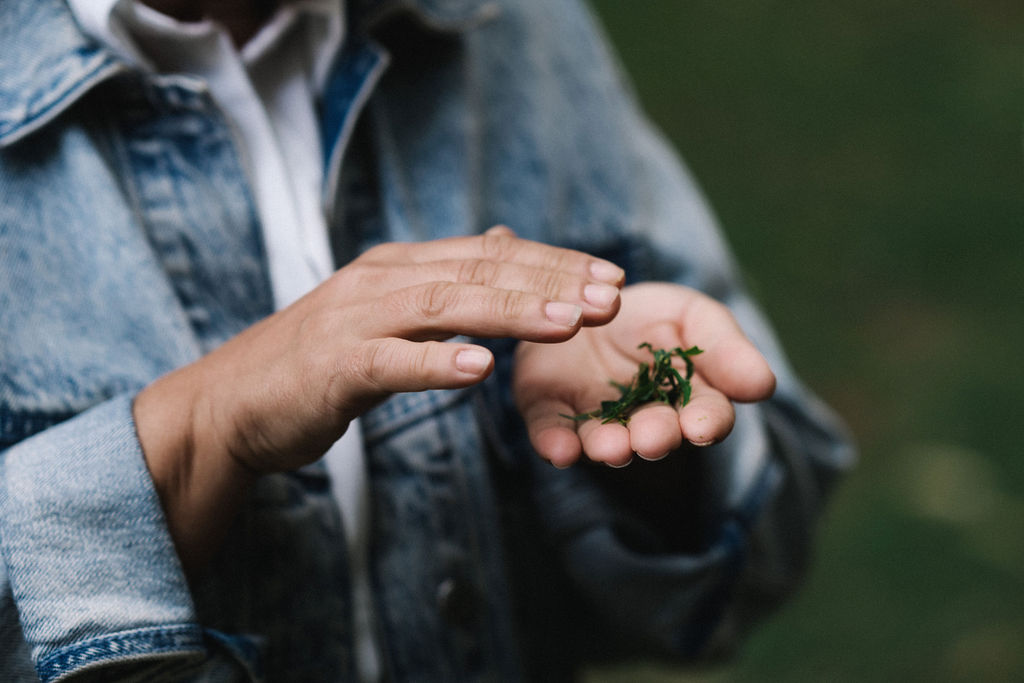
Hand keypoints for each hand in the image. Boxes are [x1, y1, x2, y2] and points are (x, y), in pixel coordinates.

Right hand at [132, 226, 623, 570]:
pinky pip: (393, 363)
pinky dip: (437, 363)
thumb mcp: (387, 310)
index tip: (610, 277)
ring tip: (569, 323)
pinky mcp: (335, 367)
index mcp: (400, 266)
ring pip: (445, 307)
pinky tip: (480, 370)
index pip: (490, 253)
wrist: (233, 403)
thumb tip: (504, 241)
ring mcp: (356, 320)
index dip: (554, 262)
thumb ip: (445, 280)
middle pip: (478, 272)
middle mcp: (381, 280)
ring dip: (511, 314)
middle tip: (611, 296)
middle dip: (551, 282)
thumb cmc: (319, 363)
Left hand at [513, 283, 775, 467]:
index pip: (706, 415)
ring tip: (609, 447)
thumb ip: (725, 349)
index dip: (705, 422)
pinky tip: (558, 450)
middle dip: (654, 437)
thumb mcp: (693, 316)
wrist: (582, 299)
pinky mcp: (547, 409)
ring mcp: (593, 418)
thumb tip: (764, 385)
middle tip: (651, 437)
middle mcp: (641, 419)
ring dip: (607, 447)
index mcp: (687, 398)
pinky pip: (549, 431)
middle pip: (654, 434)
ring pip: (603, 440)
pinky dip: (554, 443)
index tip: (702, 425)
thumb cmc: (650, 316)